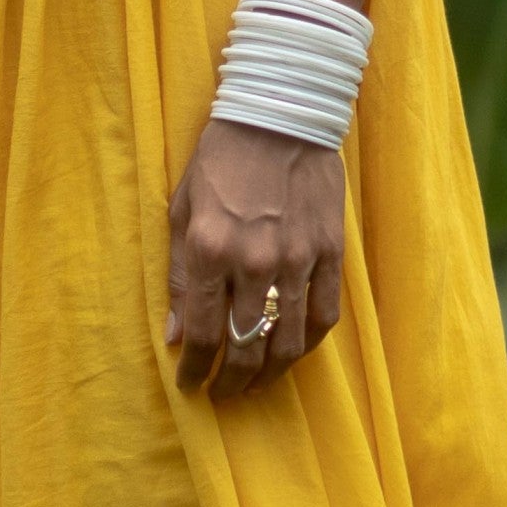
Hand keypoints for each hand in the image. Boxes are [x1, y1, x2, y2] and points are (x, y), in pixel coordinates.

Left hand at [167, 117, 343, 403]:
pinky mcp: (330, 251)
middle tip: (223, 393)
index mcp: (210, 250)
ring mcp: (297, 259)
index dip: (194, 371)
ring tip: (256, 384)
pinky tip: (293, 352)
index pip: (202, 335)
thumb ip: (180, 276)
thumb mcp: (182, 210)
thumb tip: (175, 335)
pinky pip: (324, 315)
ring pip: (288, 342)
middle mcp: (254, 261)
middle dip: (231, 382)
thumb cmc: (221, 159)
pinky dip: (308, 343)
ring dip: (270, 373)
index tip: (190, 385)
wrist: (280, 113)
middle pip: (246, 347)